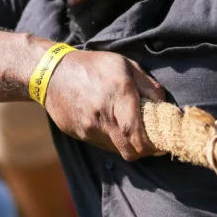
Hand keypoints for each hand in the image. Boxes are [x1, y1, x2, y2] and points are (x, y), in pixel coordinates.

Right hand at [43, 50, 166, 161]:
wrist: (52, 73)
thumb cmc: (93, 66)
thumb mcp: (124, 64)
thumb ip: (147, 85)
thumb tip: (163, 105)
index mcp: (119, 94)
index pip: (136, 133)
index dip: (151, 145)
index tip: (161, 144)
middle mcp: (103, 115)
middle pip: (129, 150)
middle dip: (143, 151)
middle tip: (151, 143)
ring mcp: (89, 127)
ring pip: (117, 150)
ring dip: (128, 146)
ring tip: (132, 132)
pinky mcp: (80, 134)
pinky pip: (103, 145)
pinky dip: (114, 141)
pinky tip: (113, 126)